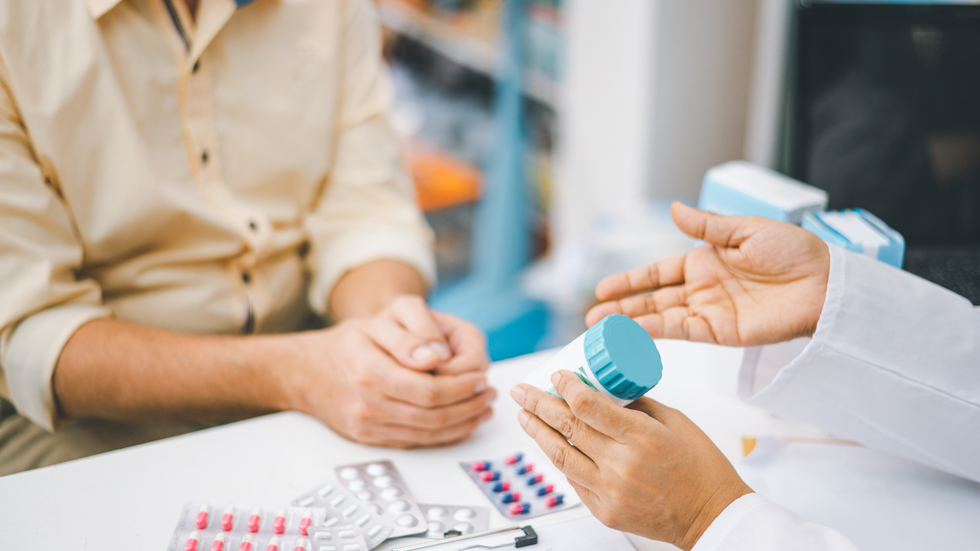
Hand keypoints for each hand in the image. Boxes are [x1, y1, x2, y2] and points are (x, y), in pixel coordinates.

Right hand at [288, 297, 493, 446]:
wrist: (306, 373)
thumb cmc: (347, 343)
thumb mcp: (377, 322)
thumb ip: (410, 335)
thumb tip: (439, 357)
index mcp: (369, 372)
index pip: (429, 390)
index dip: (462, 387)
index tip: (481, 376)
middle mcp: (367, 405)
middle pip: (433, 416)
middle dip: (469, 406)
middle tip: (488, 392)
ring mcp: (368, 426)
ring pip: (427, 434)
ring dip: (462, 423)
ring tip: (483, 407)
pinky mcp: (370, 439)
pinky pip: (415, 441)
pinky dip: (444, 435)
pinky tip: (461, 422)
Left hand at [511, 371, 751, 550]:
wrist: (712, 516)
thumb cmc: (701, 468)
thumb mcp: (675, 422)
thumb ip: (638, 405)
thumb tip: (608, 389)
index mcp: (640, 437)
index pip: (588, 406)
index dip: (566, 387)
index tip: (556, 376)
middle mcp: (621, 465)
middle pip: (567, 428)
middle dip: (538, 404)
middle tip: (522, 391)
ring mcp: (610, 491)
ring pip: (560, 456)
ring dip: (537, 433)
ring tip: (524, 416)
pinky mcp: (605, 511)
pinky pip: (574, 481)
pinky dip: (560, 460)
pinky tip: (550, 445)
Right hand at [586, 202, 829, 345]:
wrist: (826, 284)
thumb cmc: (794, 252)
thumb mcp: (747, 229)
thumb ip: (707, 226)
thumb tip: (674, 208)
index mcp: (706, 259)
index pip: (658, 272)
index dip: (631, 280)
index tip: (603, 288)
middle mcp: (703, 287)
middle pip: (653, 299)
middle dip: (622, 307)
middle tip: (593, 316)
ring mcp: (710, 311)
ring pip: (662, 317)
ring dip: (632, 322)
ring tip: (603, 327)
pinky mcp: (722, 332)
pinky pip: (682, 331)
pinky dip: (657, 332)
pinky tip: (635, 331)